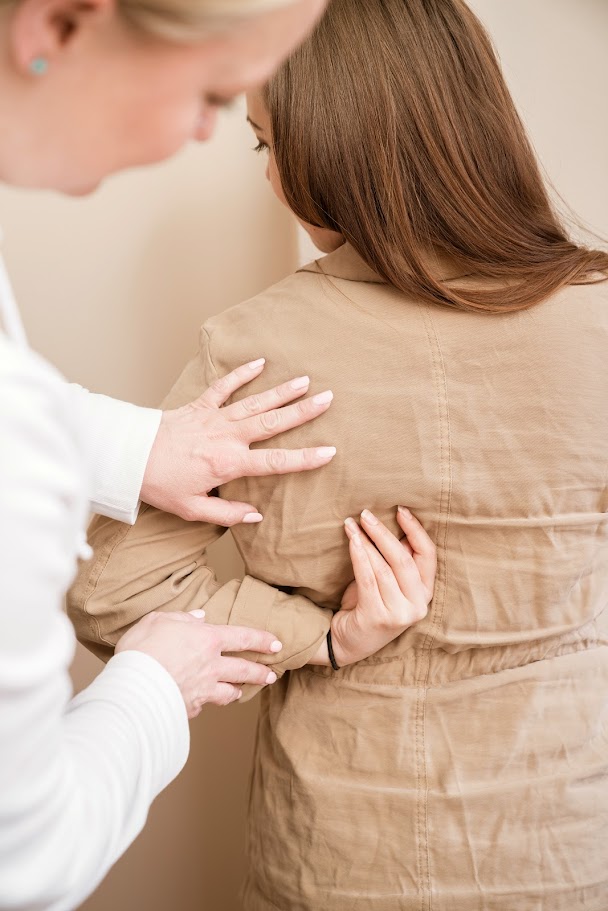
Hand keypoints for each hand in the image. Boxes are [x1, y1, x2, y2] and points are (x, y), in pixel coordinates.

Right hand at [115, 609, 282, 718]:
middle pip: (244, 670)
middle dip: (260, 672)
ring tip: (240, 691)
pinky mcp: (190, 709)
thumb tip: (198, 617)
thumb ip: (181, 617)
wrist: (131, 689)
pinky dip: (205, 704)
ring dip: (237, 690)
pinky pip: (203, 706)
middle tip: (271, 674)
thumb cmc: (142, 650)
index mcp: (207, 640)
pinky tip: (203, 703)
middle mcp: (211, 667)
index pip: (243, 637)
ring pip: (229, 692)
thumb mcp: (159, 620)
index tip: (276, 644)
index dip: (262, 640)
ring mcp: (203, 691)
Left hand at [141, 359, 335, 525]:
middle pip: (272, 422)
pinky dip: (241, 374)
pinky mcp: (199, 406)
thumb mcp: (192, 509)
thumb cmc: (159, 485)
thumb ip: (227, 513)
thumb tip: (256, 516)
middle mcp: (227, 437)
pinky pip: (224, 387)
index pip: (275, 462)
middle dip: (302, 411)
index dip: (305, 458)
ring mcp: (214, 418)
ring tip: (306, 380)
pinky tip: (260, 363)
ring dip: (281, 391)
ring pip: (255, 402)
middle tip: (328, 399)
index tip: (329, 452)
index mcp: (229, 464)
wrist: (128, 457)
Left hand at [311, 508, 435, 666]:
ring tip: (352, 524)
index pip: (428, 555)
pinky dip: (359, 556)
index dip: (416, 530)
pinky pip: (368, 579)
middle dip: (384, 533)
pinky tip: (352, 541)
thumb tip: (396, 520)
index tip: (400, 510)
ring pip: (384, 569)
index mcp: (426, 593)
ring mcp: (399, 614)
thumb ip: (397, 559)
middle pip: (404, 560)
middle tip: (366, 514)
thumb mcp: (389, 581)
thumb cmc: (369, 604)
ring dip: (367, 542)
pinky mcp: (378, 617)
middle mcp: (418, 605)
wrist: (348, 641)